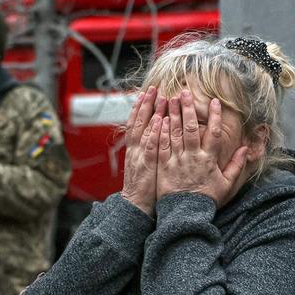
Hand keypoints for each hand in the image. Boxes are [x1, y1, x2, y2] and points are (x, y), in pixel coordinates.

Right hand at [121, 86, 161, 215]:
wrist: (136, 207)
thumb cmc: (144, 189)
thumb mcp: (142, 167)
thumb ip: (147, 152)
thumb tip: (155, 138)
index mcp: (134, 150)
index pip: (136, 125)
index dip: (140, 108)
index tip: (145, 93)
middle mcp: (135, 150)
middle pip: (139, 122)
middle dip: (145, 104)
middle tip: (153, 87)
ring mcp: (140, 157)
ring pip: (145, 130)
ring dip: (152, 112)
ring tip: (160, 96)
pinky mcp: (147, 166)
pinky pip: (151, 146)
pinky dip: (154, 132)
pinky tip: (160, 120)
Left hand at [155, 90, 248, 206]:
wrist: (185, 214)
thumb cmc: (206, 199)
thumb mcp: (226, 184)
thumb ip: (236, 165)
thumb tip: (247, 148)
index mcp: (209, 160)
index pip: (214, 133)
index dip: (215, 116)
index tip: (215, 102)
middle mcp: (193, 157)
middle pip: (190, 128)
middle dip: (188, 108)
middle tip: (185, 92)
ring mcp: (177, 160)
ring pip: (174, 133)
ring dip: (172, 114)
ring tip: (170, 99)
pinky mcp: (163, 166)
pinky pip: (161, 145)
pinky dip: (160, 131)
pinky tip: (159, 119)